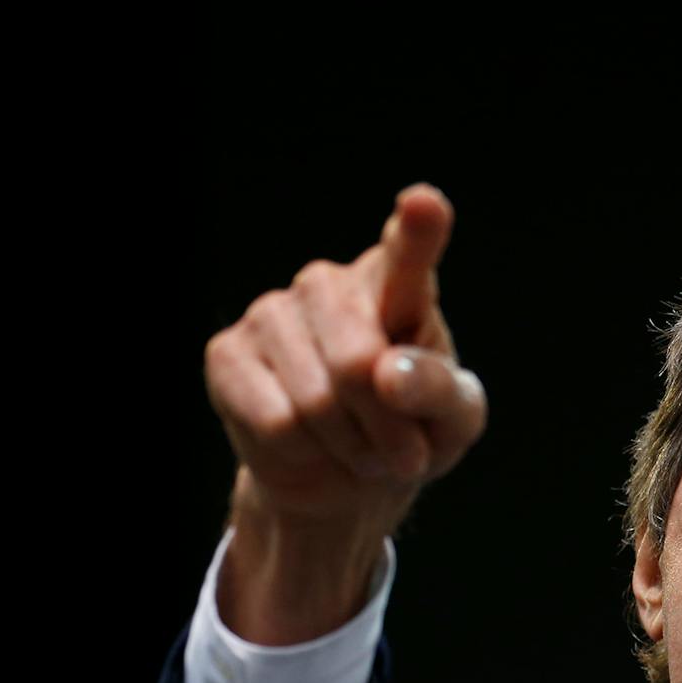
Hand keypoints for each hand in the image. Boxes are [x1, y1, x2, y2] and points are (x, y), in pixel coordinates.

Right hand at [203, 183, 487, 641]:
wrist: (346, 478)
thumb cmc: (413, 432)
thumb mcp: (454, 421)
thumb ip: (439, 391)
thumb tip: (388, 375)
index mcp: (398, 284)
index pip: (408, 249)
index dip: (417, 230)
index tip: (423, 204)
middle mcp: (329, 283)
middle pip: (358, 364)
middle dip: (386, 428)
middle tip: (401, 451)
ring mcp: (271, 312)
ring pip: (316, 403)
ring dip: (348, 445)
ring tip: (355, 443)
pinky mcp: (227, 353)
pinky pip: (276, 423)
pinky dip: (302, 452)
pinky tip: (306, 442)